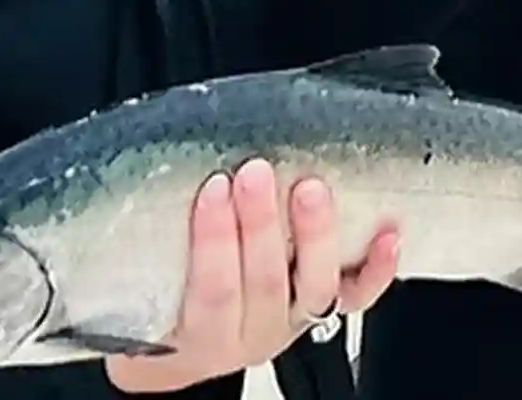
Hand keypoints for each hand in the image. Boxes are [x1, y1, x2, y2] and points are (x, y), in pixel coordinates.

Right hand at [104, 159, 399, 392]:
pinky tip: (388, 233)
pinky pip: (358, 297)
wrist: (184, 350)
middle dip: (260, 223)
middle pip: (264, 281)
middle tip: (255, 171)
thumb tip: (133, 181)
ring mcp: (294, 322)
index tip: (212, 188)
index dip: (214, 240)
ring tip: (311, 187)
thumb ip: (147, 248)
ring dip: (315, 233)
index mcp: (200, 336)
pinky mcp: (326, 311)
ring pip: (314, 285)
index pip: (212, 291)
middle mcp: (253, 333)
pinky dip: (377, 268)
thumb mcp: (141, 289)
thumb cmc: (160, 305)